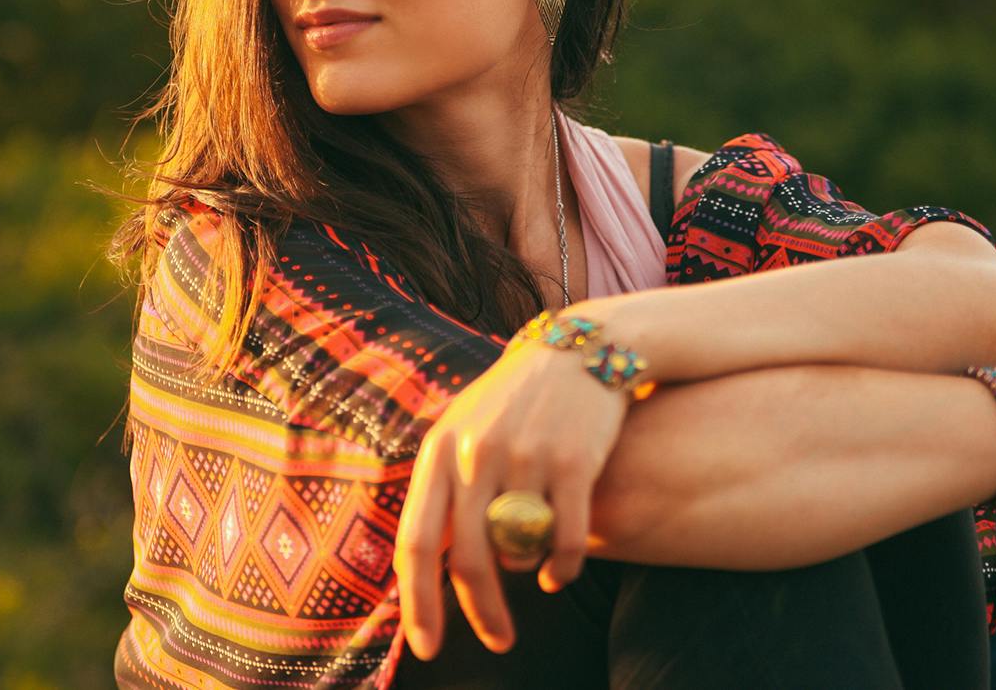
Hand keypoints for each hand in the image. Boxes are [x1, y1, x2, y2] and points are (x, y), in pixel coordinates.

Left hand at [393, 334, 629, 659]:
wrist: (579, 349)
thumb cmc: (516, 400)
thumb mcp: (466, 428)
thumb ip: (446, 487)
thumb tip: (426, 564)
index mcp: (440, 448)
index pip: (417, 540)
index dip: (418, 601)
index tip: (428, 646)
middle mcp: (476, 452)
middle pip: (470, 558)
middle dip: (482, 612)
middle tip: (499, 642)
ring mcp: (525, 455)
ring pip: (519, 551)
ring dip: (526, 574)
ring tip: (534, 569)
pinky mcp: (572, 460)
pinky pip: (566, 539)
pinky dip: (563, 568)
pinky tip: (560, 573)